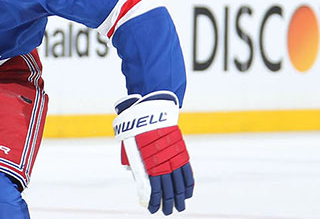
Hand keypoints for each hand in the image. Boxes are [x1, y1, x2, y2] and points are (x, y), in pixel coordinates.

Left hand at [113, 91, 193, 214]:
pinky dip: (187, 184)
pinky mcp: (181, 152)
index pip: (154, 188)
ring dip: (179, 197)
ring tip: (179, 207)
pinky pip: (187, 172)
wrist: (151, 111)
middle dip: (168, 203)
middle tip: (167, 212)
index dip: (154, 201)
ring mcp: (174, 157)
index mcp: (149, 162)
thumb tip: (139, 180)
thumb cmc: (136, 130)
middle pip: (168, 188)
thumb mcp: (131, 148)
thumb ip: (136, 164)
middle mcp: (164, 161)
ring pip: (179, 182)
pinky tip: (187, 193)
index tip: (153, 210)